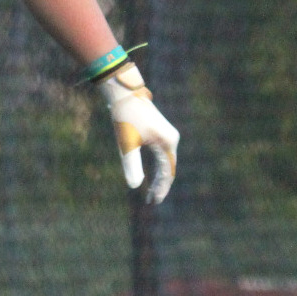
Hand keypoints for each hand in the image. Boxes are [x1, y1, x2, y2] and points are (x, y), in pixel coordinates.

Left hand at [96, 63, 178, 203]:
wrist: (125, 94)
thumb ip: (132, 165)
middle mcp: (171, 139)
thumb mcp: (126, 144)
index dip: (161, 188)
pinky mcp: (161, 132)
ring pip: (166, 163)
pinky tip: (150, 176)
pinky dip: (157, 168)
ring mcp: (168, 135)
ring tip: (151, 193)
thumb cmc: (125, 117)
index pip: (167, 172)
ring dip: (159, 178)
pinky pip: (162, 155)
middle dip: (160, 186)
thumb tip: (134, 186)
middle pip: (168, 169)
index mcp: (167, 143)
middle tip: (152, 201)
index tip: (154, 202)